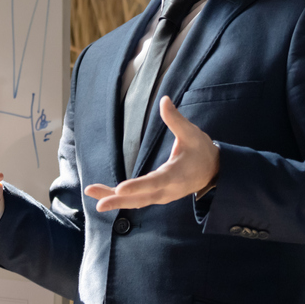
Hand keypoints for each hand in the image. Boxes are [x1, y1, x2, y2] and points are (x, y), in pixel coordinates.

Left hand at [86, 97, 218, 211]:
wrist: (213, 171)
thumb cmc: (201, 151)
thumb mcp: (192, 133)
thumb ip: (176, 119)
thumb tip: (164, 99)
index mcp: (176, 175)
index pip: (154, 182)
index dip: (137, 186)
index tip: (120, 188)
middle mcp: (167, 190)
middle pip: (140, 198)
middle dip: (118, 200)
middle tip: (98, 203)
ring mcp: (161, 196)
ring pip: (136, 201)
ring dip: (114, 199)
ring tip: (91, 193)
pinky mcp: (156, 196)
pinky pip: (137, 200)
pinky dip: (120, 199)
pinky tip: (103, 196)